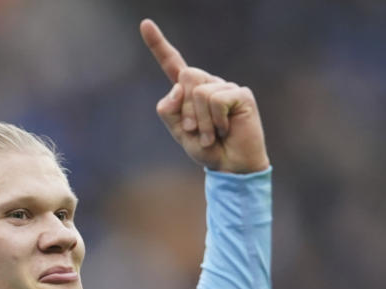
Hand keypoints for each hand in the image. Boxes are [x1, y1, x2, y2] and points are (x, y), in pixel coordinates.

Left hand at [140, 18, 269, 173]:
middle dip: (186, 110)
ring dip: (201, 121)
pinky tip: (225, 130)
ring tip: (211, 135)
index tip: (145, 24)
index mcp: (189, 91)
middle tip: (195, 132)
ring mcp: (225, 87)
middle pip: (186, 76)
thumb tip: (177, 87)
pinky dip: (216, 120)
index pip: (172, 64)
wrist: (230, 167)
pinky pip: (216, 99)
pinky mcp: (241, 94)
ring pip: (199, 91)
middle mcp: (207, 84)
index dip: (158, 45)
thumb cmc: (207, 149)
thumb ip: (170, 110)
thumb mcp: (179, 132)